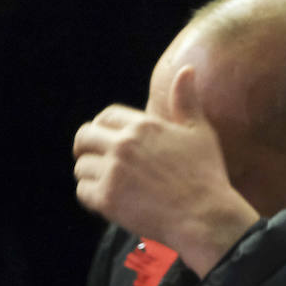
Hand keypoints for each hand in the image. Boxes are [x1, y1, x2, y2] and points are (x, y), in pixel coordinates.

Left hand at [72, 65, 259, 276]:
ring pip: (81, 167)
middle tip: (93, 161)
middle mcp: (123, 145)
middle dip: (85, 148)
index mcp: (143, 126)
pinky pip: (82, 192)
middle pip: (84, 137)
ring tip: (105, 183)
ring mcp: (113, 172)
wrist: (204, 216)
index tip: (102, 139)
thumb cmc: (205, 175)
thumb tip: (186, 70)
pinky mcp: (106, 199)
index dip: (101, 127)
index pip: (105, 116)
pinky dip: (90, 196)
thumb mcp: (199, 132)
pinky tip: (106, 200)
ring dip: (89, 175)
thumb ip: (186, 102)